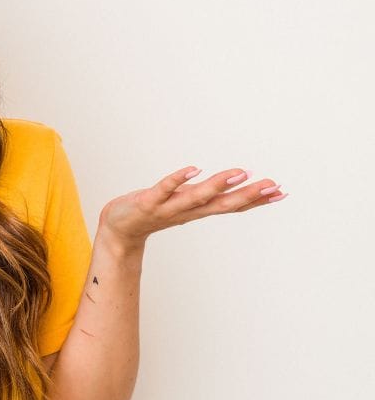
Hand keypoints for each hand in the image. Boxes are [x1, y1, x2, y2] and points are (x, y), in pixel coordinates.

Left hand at [98, 166, 287, 247]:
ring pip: (196, 197)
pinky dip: (178, 180)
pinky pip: (164, 189)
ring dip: (217, 185)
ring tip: (239, 172)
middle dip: (247, 194)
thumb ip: (206, 197)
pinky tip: (193, 169)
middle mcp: (187, 211)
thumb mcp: (184, 205)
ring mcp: (168, 207)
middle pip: (221, 204)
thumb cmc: (153, 211)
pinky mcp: (148, 202)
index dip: (256, 200)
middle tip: (272, 185)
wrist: (118, 230)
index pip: (231, 205)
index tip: (280, 192)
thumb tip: (228, 186)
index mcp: (197, 210)